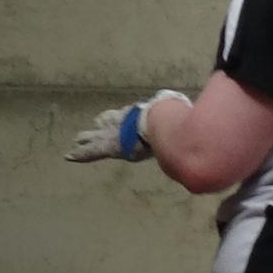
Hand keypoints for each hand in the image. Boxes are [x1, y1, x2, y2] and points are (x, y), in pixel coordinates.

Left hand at [66, 90, 188, 164]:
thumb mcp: (174, 121)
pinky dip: (81, 154)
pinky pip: (92, 151)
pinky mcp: (108, 145)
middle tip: (90, 128)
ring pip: (96, 136)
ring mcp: (114, 133)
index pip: (123, 115)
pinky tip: (69, 156)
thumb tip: (203, 121)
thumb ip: (180, 122)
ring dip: (87, 139)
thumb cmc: (170, 123)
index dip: (117, 117)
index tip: (111, 117)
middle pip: (107, 122)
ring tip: (77, 141)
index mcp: (136, 115)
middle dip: (99, 126)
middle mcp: (122, 121)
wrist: (160, 124)